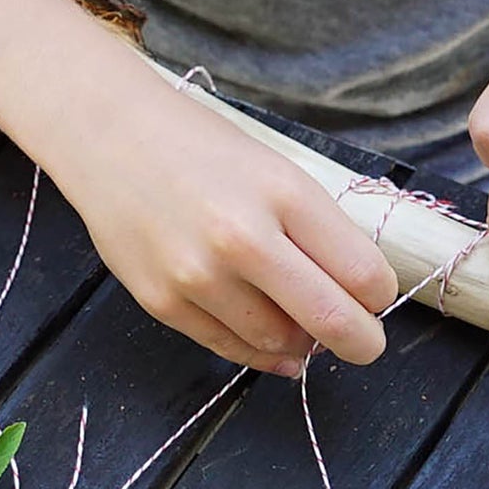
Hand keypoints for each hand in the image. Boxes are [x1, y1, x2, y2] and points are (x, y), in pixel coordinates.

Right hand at [45, 82, 398, 375]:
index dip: (379, 295)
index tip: (373, 296)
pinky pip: (229, 347)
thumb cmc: (202, 148)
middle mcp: (242, 239)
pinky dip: (261, 352)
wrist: (110, 137)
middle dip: (361, 342)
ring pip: (279, 343)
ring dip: (302, 344)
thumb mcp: (276, 170)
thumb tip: (354, 297)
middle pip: (331, 321)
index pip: (364, 275)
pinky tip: (274, 345)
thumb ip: (317, 229)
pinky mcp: (162, 302)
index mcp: (285, 194)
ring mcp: (198, 276)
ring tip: (302, 328)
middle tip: (365, 344)